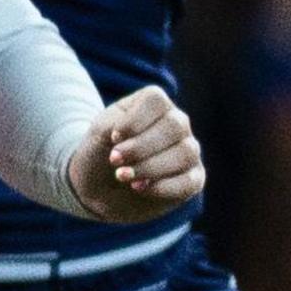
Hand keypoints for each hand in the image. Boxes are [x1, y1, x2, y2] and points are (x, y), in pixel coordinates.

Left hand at [67, 86, 203, 222]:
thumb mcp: (99, 134)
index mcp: (155, 105)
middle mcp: (177, 123)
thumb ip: (114, 125)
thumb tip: (133, 138)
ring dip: (149, 168)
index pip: (155, 100)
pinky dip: (162, 187)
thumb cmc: (100, 153)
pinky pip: (189, 182)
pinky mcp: (193, 179)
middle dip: (139, 148)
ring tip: (123, 176)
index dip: (133, 121)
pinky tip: (139, 188)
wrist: (98, 189)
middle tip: (114, 160)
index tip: (113, 137)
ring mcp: (188, 150)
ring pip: (185, 153)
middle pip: (174, 126)